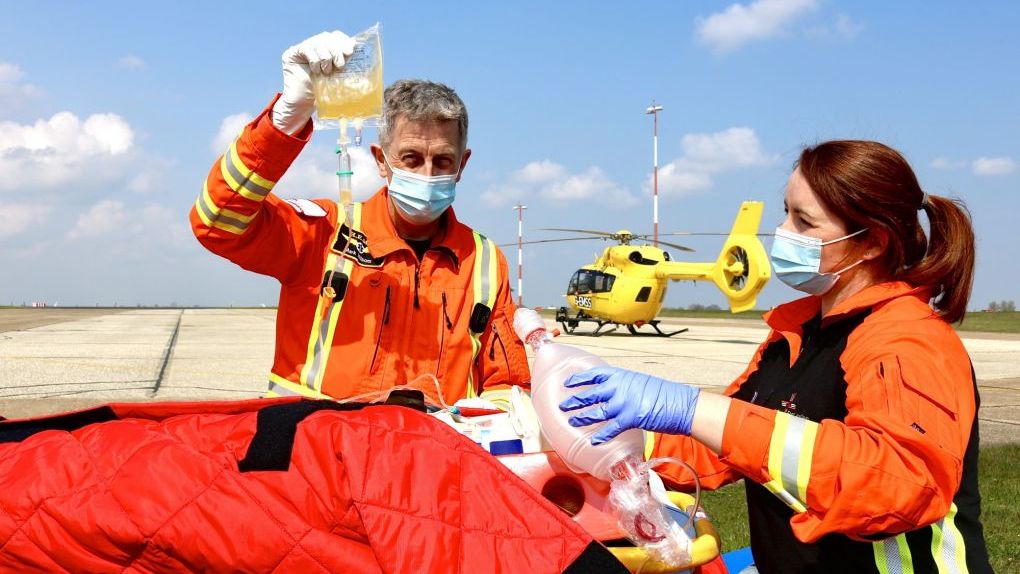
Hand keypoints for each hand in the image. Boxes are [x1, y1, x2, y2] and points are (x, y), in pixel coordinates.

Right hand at [272, 31, 355, 134]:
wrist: (304, 106)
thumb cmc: (324, 95)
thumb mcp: (341, 81)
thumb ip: (351, 71)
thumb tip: (370, 70)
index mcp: (328, 49)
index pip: (337, 36)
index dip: (343, 41)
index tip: (350, 52)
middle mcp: (315, 46)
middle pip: (327, 37)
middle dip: (336, 49)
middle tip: (340, 65)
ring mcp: (303, 49)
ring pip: (317, 41)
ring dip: (325, 57)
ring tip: (327, 72)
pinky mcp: (292, 54)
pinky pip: (306, 48)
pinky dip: (314, 59)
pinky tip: (316, 71)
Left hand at [559, 367, 699, 443]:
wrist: (680, 403)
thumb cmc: (662, 393)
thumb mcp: (639, 382)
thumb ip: (624, 386)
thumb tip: (612, 392)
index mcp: (621, 376)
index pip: (594, 374)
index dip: (578, 379)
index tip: (567, 382)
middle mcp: (619, 387)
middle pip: (590, 393)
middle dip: (574, 400)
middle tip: (562, 405)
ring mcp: (624, 403)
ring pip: (596, 411)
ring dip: (582, 417)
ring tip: (571, 421)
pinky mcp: (630, 418)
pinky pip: (610, 428)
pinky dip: (600, 435)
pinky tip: (592, 441)